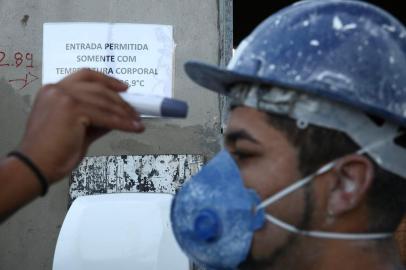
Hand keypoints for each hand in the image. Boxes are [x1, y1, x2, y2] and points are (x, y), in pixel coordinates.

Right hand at [18, 69, 143, 183]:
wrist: (36, 166)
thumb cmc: (52, 152)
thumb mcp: (77, 129)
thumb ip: (94, 119)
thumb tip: (115, 116)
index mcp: (53, 91)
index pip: (85, 76)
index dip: (106, 80)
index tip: (123, 87)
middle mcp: (57, 89)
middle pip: (98, 88)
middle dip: (120, 100)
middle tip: (135, 111)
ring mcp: (64, 97)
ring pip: (104, 102)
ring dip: (124, 113)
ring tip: (137, 122)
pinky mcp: (72, 108)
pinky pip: (106, 116)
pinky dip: (123, 123)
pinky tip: (133, 127)